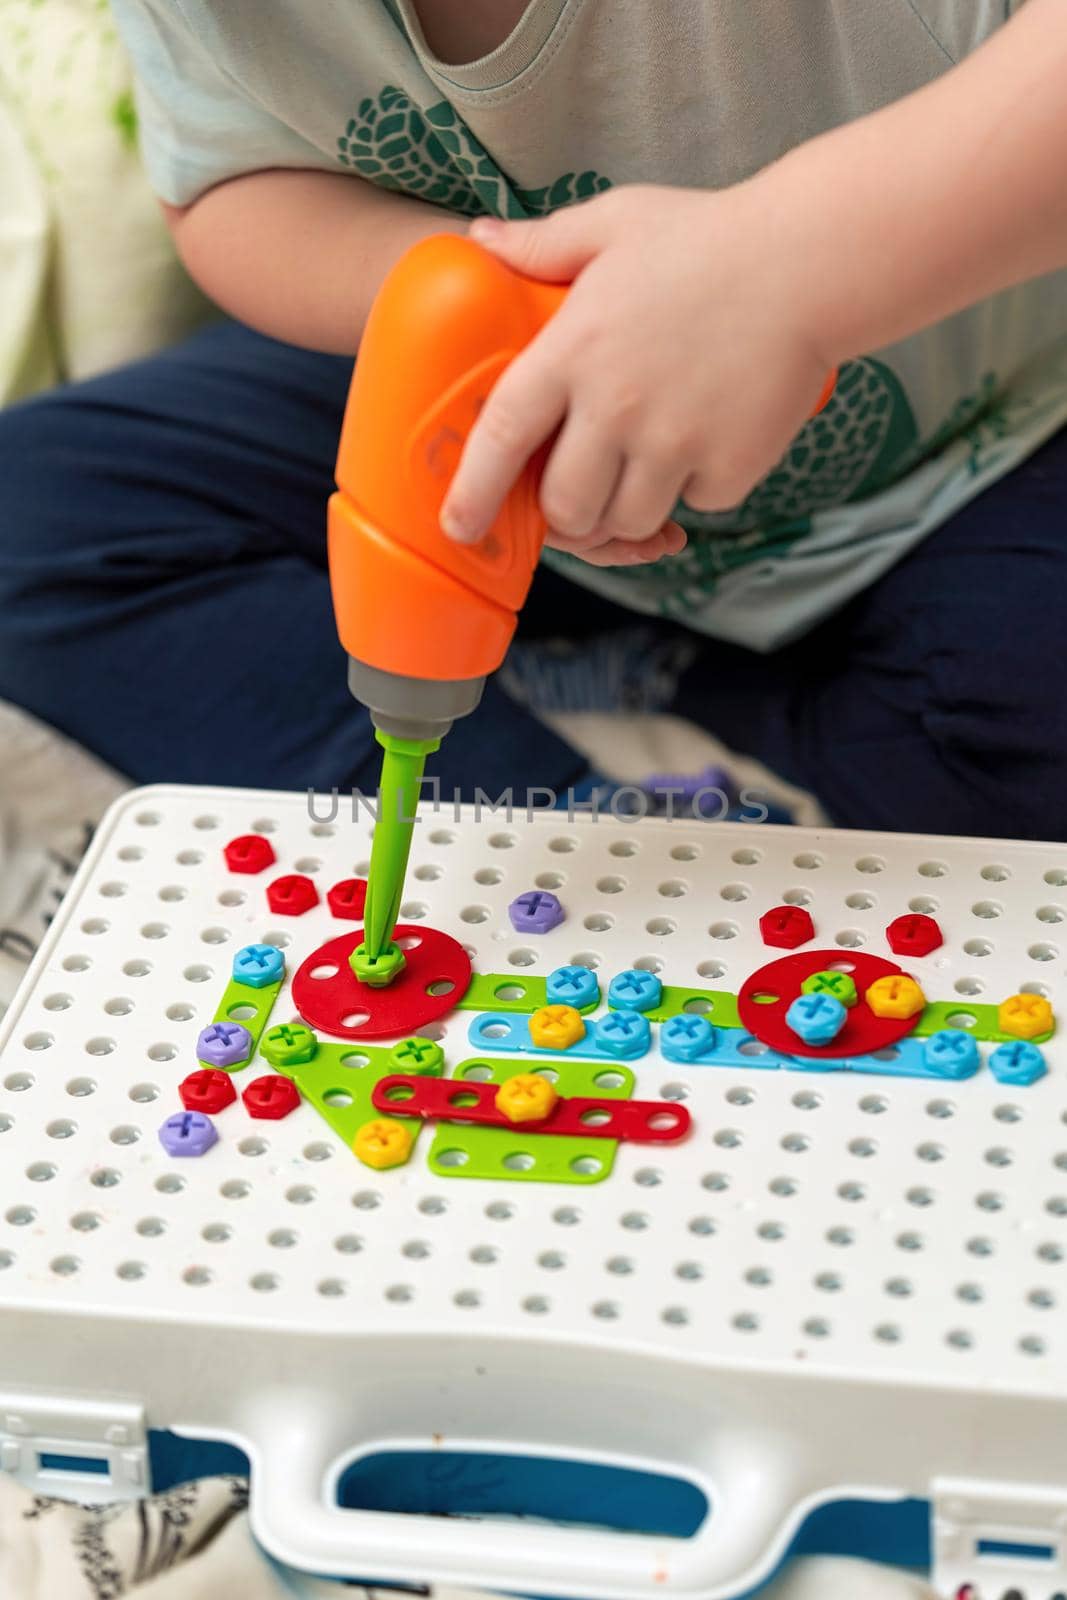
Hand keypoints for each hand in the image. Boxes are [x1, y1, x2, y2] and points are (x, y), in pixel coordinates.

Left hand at [439, 181, 833, 566]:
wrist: (811, 260)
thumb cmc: (709, 237)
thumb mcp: (616, 223)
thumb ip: (543, 244)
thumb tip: (479, 240)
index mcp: (575, 350)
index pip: (504, 436)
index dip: (475, 490)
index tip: (458, 526)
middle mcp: (617, 405)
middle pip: (566, 505)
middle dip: (566, 516)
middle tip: (580, 497)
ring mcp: (675, 441)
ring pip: (629, 520)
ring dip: (630, 510)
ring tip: (646, 468)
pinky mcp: (730, 464)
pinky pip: (696, 504)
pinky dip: (697, 488)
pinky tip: (711, 437)